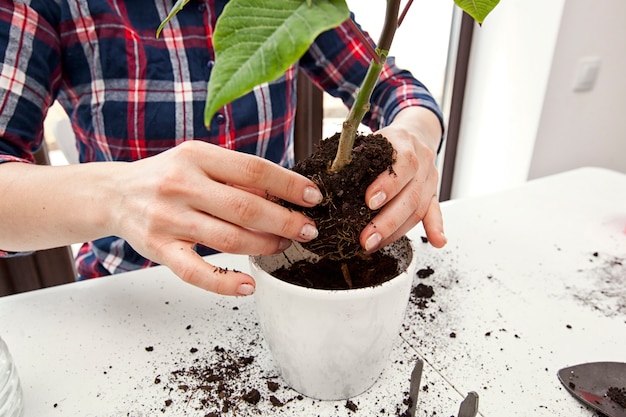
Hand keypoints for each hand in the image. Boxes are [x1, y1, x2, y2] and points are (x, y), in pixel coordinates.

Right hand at [111, 141, 321, 295]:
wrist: (115, 194)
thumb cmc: (168, 177)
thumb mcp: (199, 161)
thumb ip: (236, 176)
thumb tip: (284, 195)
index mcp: (196, 156)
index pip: (254, 169)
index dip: (288, 185)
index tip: (313, 198)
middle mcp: (180, 185)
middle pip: (246, 207)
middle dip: (285, 221)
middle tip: (307, 230)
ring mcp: (168, 219)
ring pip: (228, 239)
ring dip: (264, 246)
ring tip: (282, 246)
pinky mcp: (159, 249)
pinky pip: (196, 272)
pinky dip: (225, 282)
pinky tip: (248, 285)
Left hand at [359, 107, 446, 251]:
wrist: (415, 133)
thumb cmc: (385, 141)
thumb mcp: (370, 139)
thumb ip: (352, 156)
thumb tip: (326, 179)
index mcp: (404, 142)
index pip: (403, 163)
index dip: (388, 184)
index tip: (369, 201)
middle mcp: (422, 161)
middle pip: (411, 194)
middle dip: (387, 221)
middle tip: (366, 238)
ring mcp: (430, 179)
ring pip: (419, 208)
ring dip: (396, 231)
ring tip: (374, 245)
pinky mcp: (433, 193)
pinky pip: (436, 211)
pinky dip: (436, 228)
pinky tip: (437, 242)